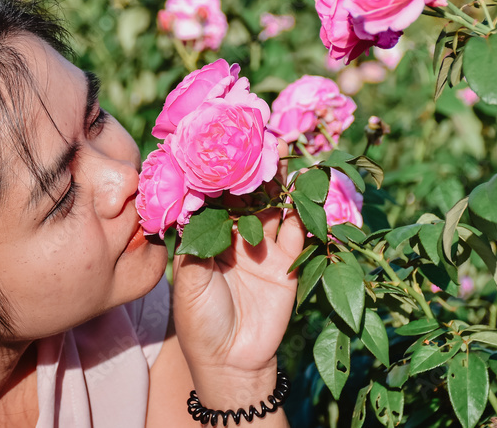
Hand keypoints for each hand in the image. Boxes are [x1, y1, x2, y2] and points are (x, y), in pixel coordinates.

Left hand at [171, 140, 304, 407]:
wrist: (232, 362)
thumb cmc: (200, 322)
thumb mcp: (189, 282)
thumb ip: (196, 245)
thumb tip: (195, 206)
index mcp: (208, 236)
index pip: (216, 196)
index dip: (221, 171)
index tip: (224, 143)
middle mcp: (237, 236)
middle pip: (248, 195)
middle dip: (255, 167)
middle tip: (262, 134)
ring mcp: (264, 248)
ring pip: (274, 207)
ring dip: (280, 181)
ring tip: (285, 149)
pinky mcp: (288, 264)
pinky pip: (298, 233)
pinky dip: (304, 212)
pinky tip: (307, 189)